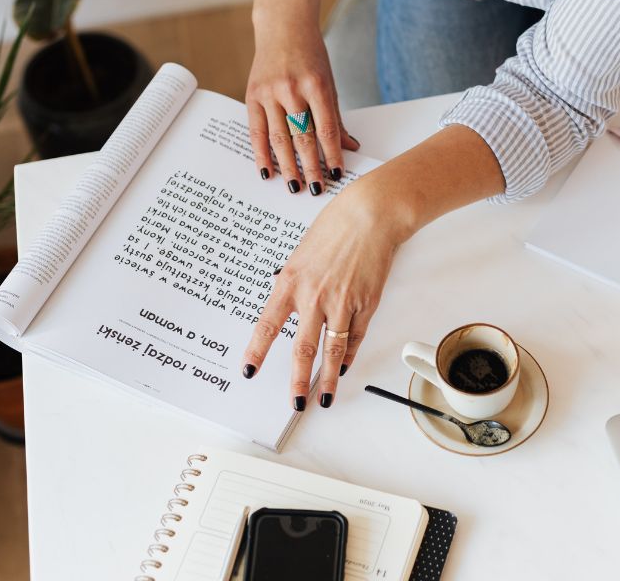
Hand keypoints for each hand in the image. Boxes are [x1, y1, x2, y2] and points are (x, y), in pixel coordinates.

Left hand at [240, 181, 406, 409]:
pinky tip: (345, 366)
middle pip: (302, 348)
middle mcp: (314, 296)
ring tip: (325, 398)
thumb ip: (293, 282)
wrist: (370, 216)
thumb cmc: (336, 228)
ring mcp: (342, 302)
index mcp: (290, 282)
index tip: (249, 371)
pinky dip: (350, 354)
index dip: (257, 352)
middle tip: (295, 402)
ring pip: (333, 350)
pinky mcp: (366, 304)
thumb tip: (288, 304)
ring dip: (329, 379)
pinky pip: (356, 336)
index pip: (267, 325)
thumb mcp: (301, 254)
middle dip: (298, 381)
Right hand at [246, 21, 358, 194]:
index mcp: (317, 85)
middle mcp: (292, 89)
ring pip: (280, 138)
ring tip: (295, 186)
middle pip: (303, 137)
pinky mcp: (252, 95)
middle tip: (316, 190)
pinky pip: (257, 131)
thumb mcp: (328, 82)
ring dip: (288, 166)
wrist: (283, 26)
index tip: (337, 175)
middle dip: (311, 167)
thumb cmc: (310, 56)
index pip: (327, 129)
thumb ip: (336, 117)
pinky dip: (261, 154)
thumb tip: (350, 147)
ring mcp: (270, 92)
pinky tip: (267, 171)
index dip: (332, 155)